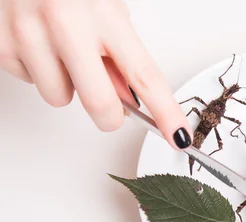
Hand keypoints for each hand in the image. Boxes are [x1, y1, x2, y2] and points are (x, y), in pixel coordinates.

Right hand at [0, 0, 191, 149]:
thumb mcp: (107, 9)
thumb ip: (119, 54)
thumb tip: (128, 100)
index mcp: (104, 14)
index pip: (145, 76)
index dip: (165, 113)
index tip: (179, 136)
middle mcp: (66, 23)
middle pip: (100, 104)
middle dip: (110, 117)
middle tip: (111, 108)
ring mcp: (30, 34)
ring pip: (60, 98)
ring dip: (67, 85)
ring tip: (61, 49)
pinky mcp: (2, 44)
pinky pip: (30, 83)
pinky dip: (37, 70)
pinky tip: (38, 42)